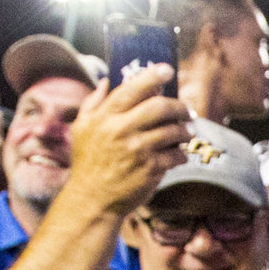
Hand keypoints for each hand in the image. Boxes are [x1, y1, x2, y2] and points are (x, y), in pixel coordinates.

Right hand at [63, 69, 192, 215]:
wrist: (93, 199)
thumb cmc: (88, 162)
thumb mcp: (82, 129)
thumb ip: (93, 103)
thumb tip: (107, 81)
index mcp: (104, 117)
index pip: (132, 88)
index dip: (153, 76)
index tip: (167, 70)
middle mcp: (121, 130)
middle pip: (160, 106)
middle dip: (179, 106)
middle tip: (187, 110)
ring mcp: (137, 149)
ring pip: (173, 130)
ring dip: (185, 130)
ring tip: (187, 132)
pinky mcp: (151, 169)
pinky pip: (176, 154)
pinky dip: (182, 153)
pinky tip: (179, 154)